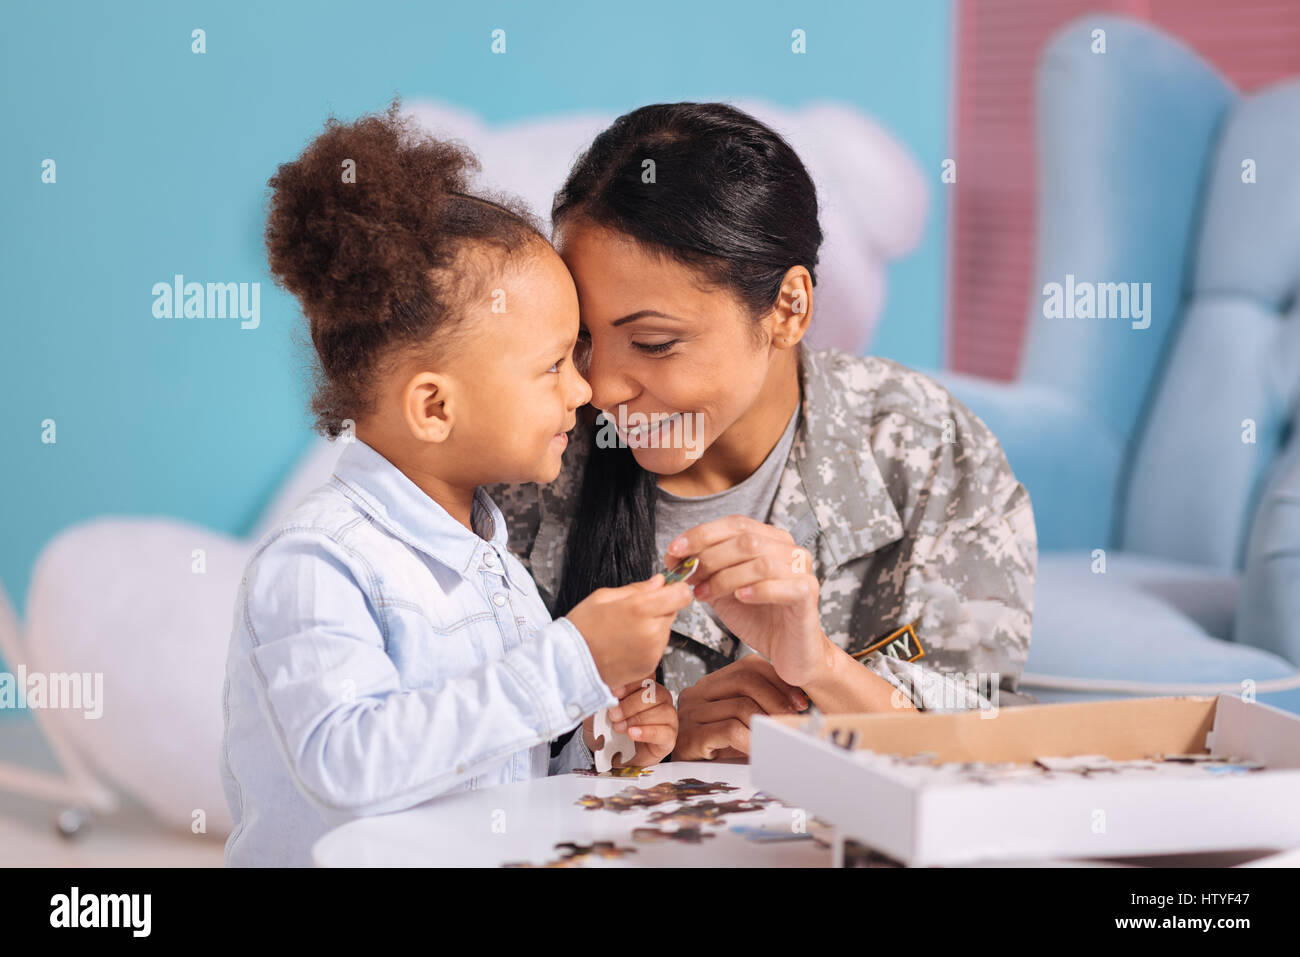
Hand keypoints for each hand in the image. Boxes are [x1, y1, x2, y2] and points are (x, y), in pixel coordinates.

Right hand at [565, 574, 693, 689]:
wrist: (570, 664)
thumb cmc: (582, 630)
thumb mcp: (603, 597)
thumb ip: (637, 589)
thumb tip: (658, 582)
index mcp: (640, 609)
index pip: (681, 594)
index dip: (676, 589)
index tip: (669, 589)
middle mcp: (651, 631)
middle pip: (673, 611)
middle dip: (660, 608)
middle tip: (634, 611)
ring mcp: (652, 651)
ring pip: (665, 629)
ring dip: (653, 626)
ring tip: (626, 629)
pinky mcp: (650, 665)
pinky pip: (658, 647)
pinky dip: (648, 643)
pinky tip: (626, 643)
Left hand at [582, 677, 677, 766]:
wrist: (619, 754)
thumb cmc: (614, 730)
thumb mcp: (604, 712)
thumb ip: (606, 702)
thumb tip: (602, 694)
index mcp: (647, 687)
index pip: (646, 677)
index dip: (631, 683)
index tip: (614, 692)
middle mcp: (661, 699)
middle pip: (655, 693)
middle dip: (631, 704)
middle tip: (614, 714)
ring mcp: (668, 718)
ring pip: (663, 711)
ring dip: (638, 719)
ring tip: (620, 727)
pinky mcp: (669, 737)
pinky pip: (664, 732)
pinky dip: (646, 732)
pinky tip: (632, 733)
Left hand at [666, 516, 833, 687]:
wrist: (789, 652)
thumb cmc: (759, 619)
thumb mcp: (724, 590)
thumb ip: (705, 571)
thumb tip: (675, 556)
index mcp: (770, 540)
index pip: (735, 524)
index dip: (702, 534)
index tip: (675, 550)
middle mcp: (789, 550)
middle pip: (745, 541)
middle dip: (709, 558)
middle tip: (688, 578)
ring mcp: (802, 570)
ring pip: (760, 563)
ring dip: (725, 578)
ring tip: (704, 594)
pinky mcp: (807, 594)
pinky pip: (783, 586)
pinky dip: (757, 590)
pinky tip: (739, 597)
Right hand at [670, 656, 808, 759]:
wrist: (683, 778)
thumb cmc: (718, 750)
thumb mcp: (740, 721)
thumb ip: (759, 705)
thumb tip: (798, 703)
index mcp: (711, 684)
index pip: (748, 666)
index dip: (778, 681)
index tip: (800, 701)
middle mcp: (697, 693)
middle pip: (745, 680)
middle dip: (777, 699)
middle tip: (792, 718)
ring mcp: (690, 714)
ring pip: (741, 706)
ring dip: (766, 723)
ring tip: (778, 736)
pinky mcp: (690, 736)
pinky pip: (731, 730)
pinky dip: (752, 740)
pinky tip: (759, 749)